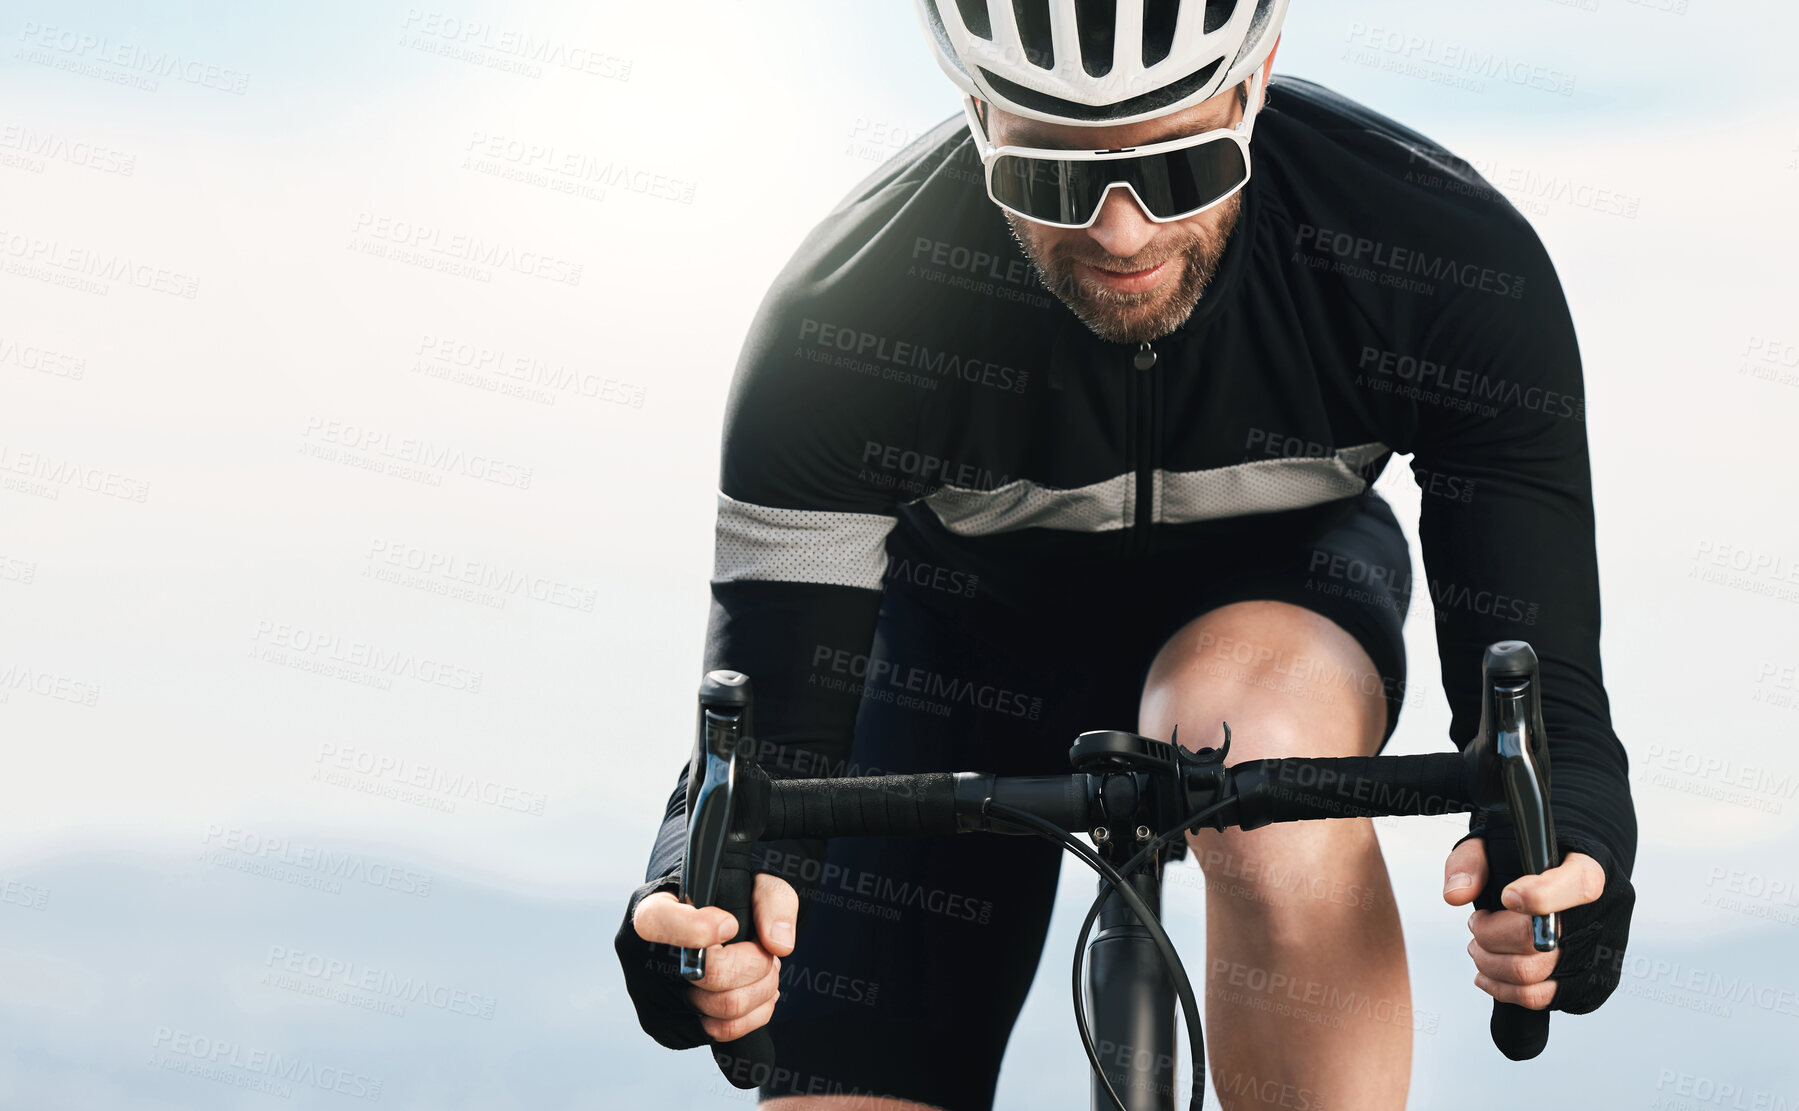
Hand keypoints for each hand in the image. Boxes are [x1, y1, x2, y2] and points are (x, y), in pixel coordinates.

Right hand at [632, 874, 797, 1041]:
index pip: (657, 924)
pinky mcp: (669, 1028)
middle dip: (756, 964)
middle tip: (766, 951)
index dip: (700, 929)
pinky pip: (722, 1032)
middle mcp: (641, 957)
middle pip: (711, 974)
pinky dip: (752, 1015)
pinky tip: (751, 990)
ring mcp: (651, 998)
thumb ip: (773, 902)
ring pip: (724, 1009)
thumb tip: (779, 945)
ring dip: (760, 990)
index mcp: (650, 910)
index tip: (731, 924)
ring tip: (763, 969)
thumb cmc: (725, 899)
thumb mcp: (754, 882)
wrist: (703, 926)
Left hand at [1442, 839, 1606, 1009]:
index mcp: (1589, 868)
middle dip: (1490, 936)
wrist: (1562, 873)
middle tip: (1475, 925)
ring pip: (1535, 975)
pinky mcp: (1590, 982)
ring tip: (1478, 948)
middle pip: (1540, 940)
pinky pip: (1542, 998)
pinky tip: (1488, 974)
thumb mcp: (1495, 842)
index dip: (1538, 896)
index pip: (1578, 887)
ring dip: (1491, 965)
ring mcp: (1600, 953)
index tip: (1506, 896)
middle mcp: (1603, 913)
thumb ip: (1472, 861)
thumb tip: (1456, 895)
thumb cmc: (1527, 859)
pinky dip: (1506, 990)